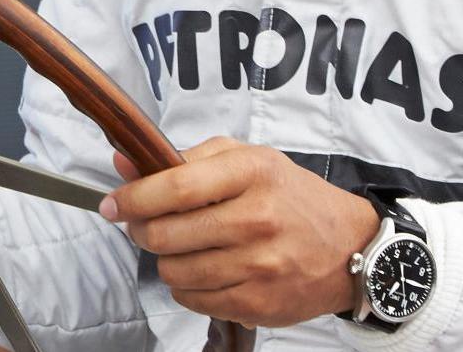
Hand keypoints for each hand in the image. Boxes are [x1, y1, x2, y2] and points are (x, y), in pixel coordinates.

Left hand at [100, 137, 377, 326]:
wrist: (349, 246)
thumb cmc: (291, 196)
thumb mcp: (246, 159)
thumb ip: (184, 159)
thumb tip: (125, 163)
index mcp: (251, 173)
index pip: (175, 188)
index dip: (133, 197)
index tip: (113, 203)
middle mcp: (256, 219)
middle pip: (167, 234)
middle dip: (142, 230)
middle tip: (145, 224)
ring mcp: (260, 266)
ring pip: (175, 272)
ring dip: (166, 260)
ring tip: (182, 247)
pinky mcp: (260, 303)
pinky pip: (195, 300)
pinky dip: (188, 287)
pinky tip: (204, 269)